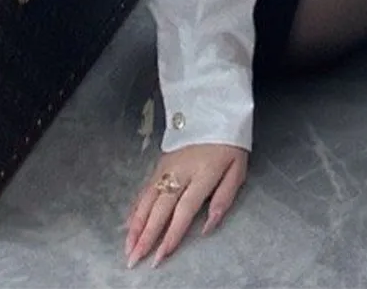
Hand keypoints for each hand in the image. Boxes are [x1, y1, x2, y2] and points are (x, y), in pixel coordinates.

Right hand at [124, 143, 247, 267]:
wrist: (214, 107)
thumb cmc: (229, 142)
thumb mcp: (238, 168)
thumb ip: (224, 198)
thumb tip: (208, 226)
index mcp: (203, 174)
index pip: (185, 209)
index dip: (172, 234)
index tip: (161, 254)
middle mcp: (181, 172)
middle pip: (161, 207)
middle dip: (146, 235)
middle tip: (135, 258)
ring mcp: (167, 166)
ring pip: (148, 199)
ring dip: (136, 224)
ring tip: (128, 245)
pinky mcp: (160, 163)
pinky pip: (145, 188)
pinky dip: (135, 207)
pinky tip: (129, 222)